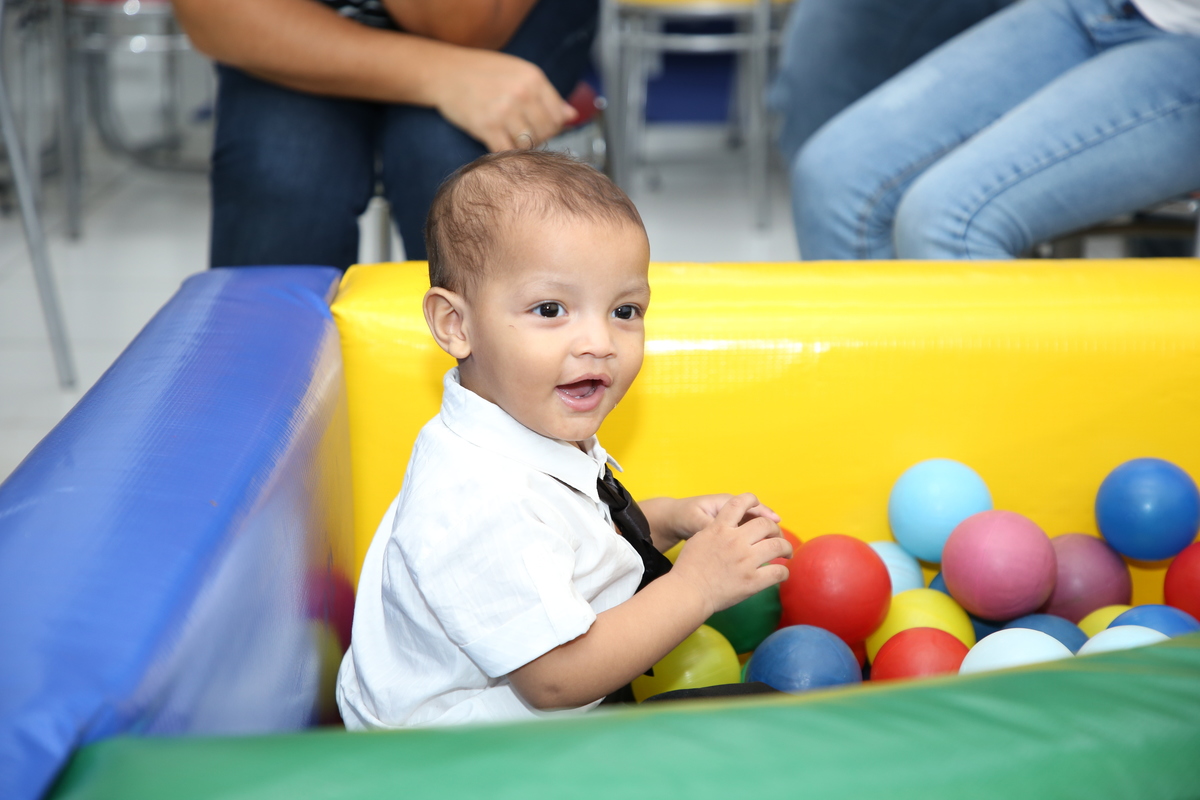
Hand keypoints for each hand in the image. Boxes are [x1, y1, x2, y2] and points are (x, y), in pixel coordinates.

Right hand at [428, 47, 576, 150]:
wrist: (445, 72)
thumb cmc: (482, 72)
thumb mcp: (519, 72)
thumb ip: (546, 94)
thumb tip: (572, 116)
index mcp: (533, 78)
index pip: (558, 116)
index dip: (553, 127)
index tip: (541, 128)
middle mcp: (522, 93)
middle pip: (546, 132)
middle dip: (537, 138)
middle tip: (523, 134)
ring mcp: (504, 111)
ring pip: (528, 144)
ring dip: (521, 147)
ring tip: (510, 137)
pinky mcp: (486, 126)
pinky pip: (507, 151)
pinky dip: (505, 154)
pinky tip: (499, 144)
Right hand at [667, 494, 790, 616]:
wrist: (688, 592)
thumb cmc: (689, 567)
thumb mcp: (699, 539)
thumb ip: (715, 529)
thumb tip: (729, 526)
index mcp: (720, 528)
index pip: (739, 503)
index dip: (752, 500)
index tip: (759, 508)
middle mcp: (735, 541)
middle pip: (765, 524)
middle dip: (775, 529)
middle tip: (778, 537)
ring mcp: (745, 561)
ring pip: (778, 546)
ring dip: (786, 548)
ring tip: (787, 553)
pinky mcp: (752, 581)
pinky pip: (778, 572)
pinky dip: (784, 571)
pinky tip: (782, 573)